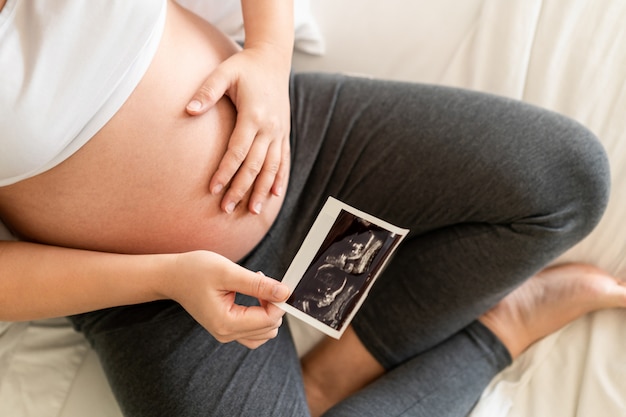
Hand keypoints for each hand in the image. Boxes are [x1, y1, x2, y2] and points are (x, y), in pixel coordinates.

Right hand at [166, 251, 289, 348]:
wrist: (173, 276)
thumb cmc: (195, 271)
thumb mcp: (228, 272)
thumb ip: (258, 285)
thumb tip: (285, 293)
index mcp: (226, 323)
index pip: (268, 320)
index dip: (278, 301)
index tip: (275, 282)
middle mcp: (226, 334)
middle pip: (269, 328)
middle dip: (272, 304)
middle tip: (259, 280)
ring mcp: (226, 334)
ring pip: (265, 332)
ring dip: (268, 311)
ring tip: (255, 287)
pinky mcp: (227, 329)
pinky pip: (254, 331)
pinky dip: (260, 316)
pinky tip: (253, 297)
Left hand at [186, 46, 290, 214]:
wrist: (273, 59)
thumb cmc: (244, 66)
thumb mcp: (224, 72)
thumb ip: (207, 91)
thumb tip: (189, 110)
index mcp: (254, 115)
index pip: (238, 151)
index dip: (225, 171)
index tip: (213, 188)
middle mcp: (270, 127)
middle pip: (254, 165)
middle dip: (240, 189)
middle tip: (226, 208)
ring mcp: (279, 132)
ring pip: (271, 168)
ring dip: (261, 191)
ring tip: (252, 211)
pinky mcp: (284, 133)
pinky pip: (283, 161)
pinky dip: (279, 179)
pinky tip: (274, 195)